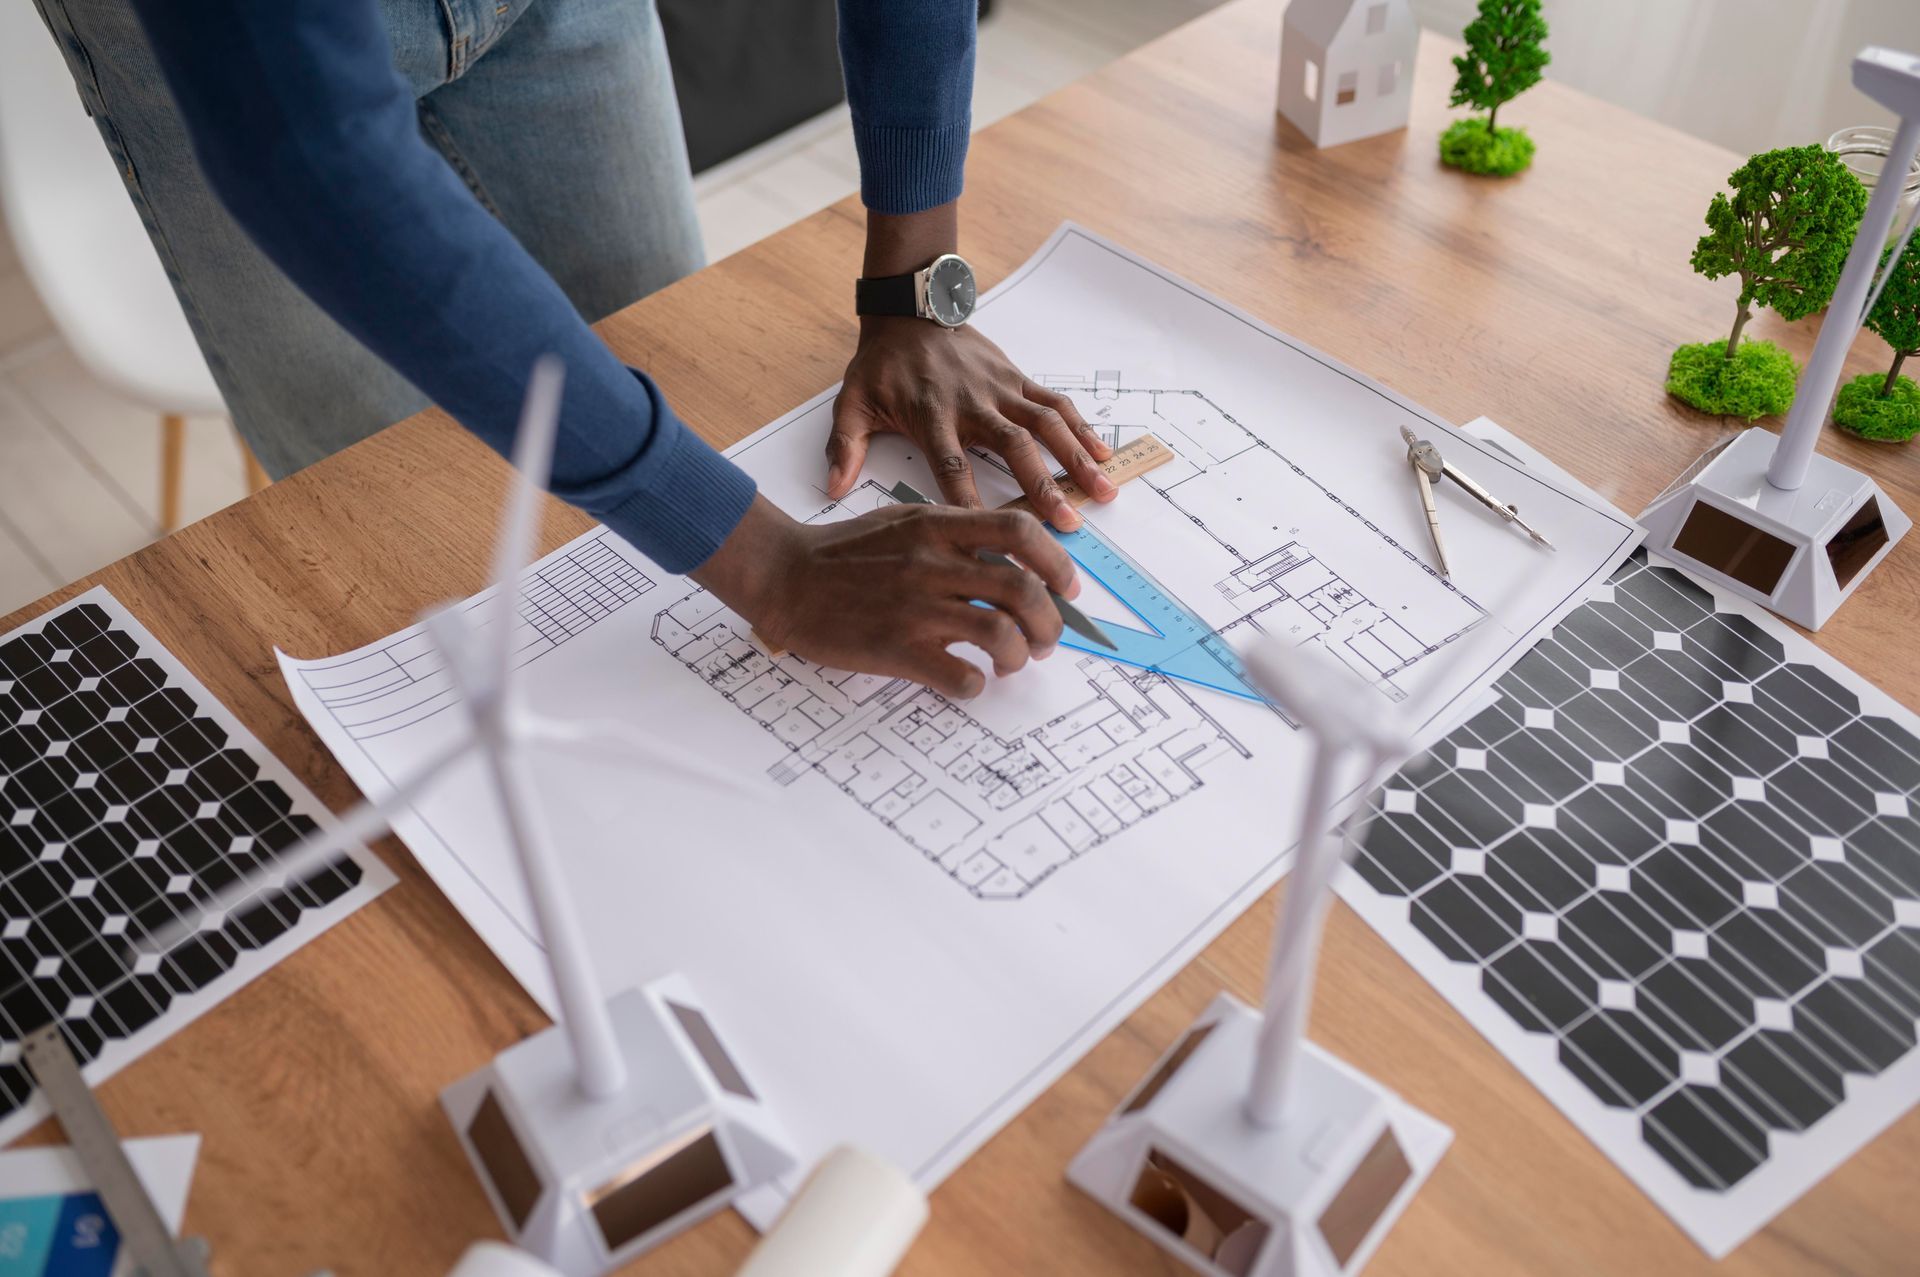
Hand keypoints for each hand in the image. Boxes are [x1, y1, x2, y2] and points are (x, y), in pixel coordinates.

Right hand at [692, 497, 1079, 698]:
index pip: (1020, 532)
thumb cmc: (843, 553)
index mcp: (937, 526)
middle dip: (1050, 624)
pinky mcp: (896, 648)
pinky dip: (976, 684)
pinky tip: (968, 680)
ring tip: (1011, 662)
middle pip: (1023, 591)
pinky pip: (960, 675)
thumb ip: (953, 532)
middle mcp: (932, 563)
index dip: (1057, 563)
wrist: (784, 576)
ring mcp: (915, 607)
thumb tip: (1007, 554)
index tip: (1067, 589)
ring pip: (1000, 634)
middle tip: (1046, 640)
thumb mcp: (903, 521)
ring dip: (1019, 656)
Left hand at [827, 318, 1117, 529]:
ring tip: (1104, 490)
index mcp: (931, 416)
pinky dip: (1081, 428)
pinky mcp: (1017, 378)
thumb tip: (833, 488)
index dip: (969, 499)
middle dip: (1041, 485)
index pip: (951, 464)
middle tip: (1067, 522)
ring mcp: (1000, 389)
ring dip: (1076, 457)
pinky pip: (1055, 403)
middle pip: (1012, 447)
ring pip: (1045, 424)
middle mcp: (972, 403)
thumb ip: (844, 445)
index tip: (989, 534)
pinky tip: (1103, 455)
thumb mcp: (852, 401)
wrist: (910, 310)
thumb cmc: (883, 365)